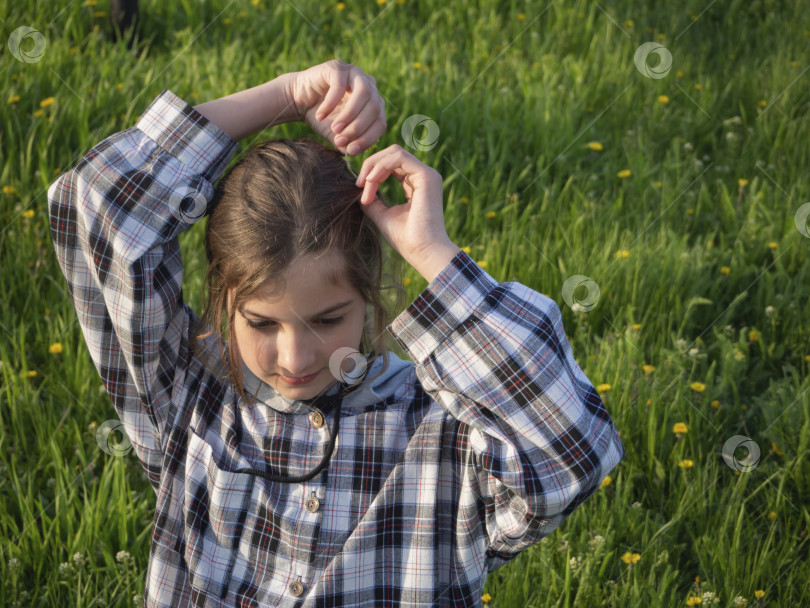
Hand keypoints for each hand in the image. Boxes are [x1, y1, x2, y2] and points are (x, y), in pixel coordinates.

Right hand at [286, 60, 385, 154]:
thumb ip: (348, 142)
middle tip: (340, 139)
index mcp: (374, 103)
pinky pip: (340, 85)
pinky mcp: (338, 67)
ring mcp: (355, 73)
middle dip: (357, 128)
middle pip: (374, 108)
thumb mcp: (337, 135)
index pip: (380, 122)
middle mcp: (369, 86)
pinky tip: (321, 116)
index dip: (368, 139)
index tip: (351, 151)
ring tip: (334, 129)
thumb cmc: (322, 118)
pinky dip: (331, 103)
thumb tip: (353, 151)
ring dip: (349, 115)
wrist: (299, 100)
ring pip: (364, 93)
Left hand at [354, 145, 459, 281]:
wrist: (422, 252)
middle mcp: (423, 176)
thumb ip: (372, 200)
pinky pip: (398, 157)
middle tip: (358, 184)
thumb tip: (358, 190)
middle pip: (391, 154)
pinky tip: (371, 182)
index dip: (371, 171)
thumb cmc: (406, 239)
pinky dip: (380, 167)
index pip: (391, 164)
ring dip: (373, 166)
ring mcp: (427, 174)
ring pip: (394, 152)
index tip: (359, 190)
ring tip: (364, 185)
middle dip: (370, 165)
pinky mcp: (426, 176)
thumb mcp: (382, 215)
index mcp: (415, 184)